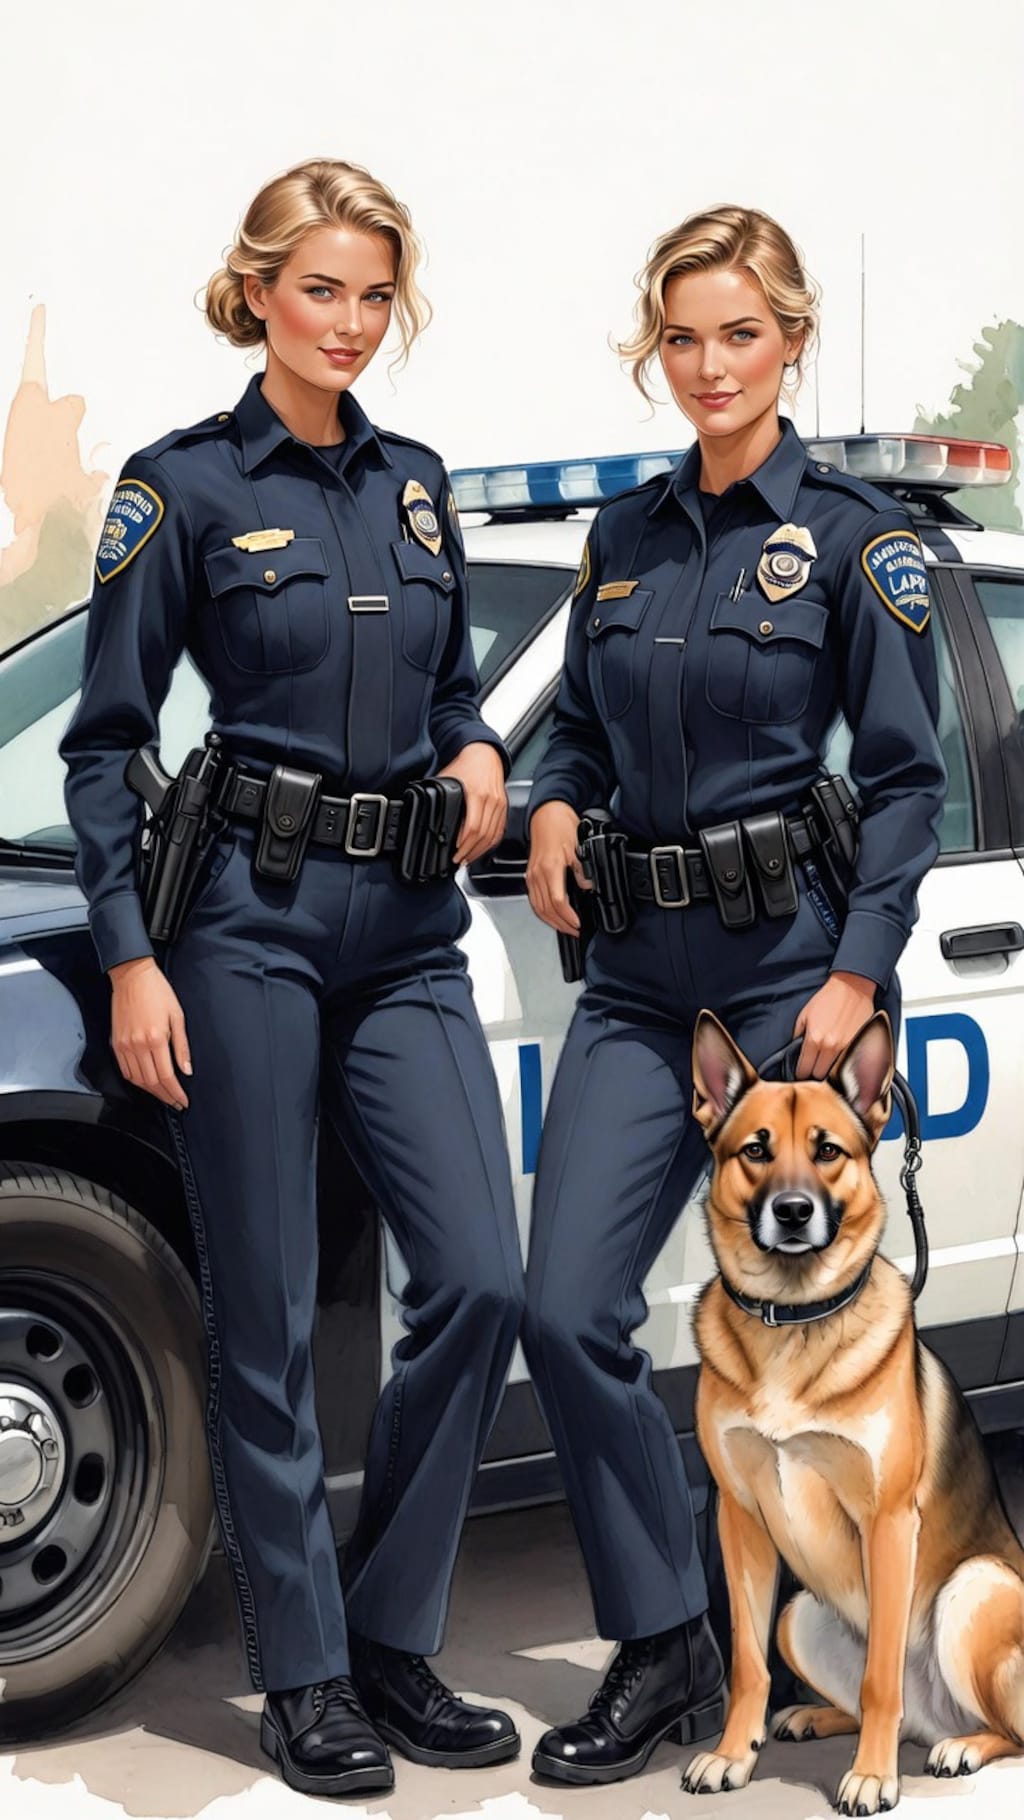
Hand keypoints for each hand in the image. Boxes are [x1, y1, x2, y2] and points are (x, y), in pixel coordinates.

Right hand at [108, 956, 192, 1109]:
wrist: (132, 976)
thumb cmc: (158, 991)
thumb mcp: (177, 1016)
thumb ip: (182, 1046)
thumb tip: (187, 1070)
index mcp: (156, 1038)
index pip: (166, 1076)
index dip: (175, 1093)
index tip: (183, 1101)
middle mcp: (138, 1045)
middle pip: (151, 1082)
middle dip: (165, 1096)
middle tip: (175, 1102)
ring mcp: (124, 1045)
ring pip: (137, 1079)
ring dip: (151, 1092)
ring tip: (163, 1096)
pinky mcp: (115, 1043)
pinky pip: (124, 1070)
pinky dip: (135, 1081)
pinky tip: (146, 1083)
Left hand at [436, 742, 507, 864]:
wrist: (484, 754)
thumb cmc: (466, 765)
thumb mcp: (448, 779)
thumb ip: (440, 797)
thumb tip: (427, 812)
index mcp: (477, 794)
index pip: (472, 827)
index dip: (464, 844)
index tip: (455, 853)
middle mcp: (491, 801)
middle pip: (483, 835)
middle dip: (470, 852)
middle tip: (459, 860)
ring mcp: (500, 805)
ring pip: (492, 836)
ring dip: (480, 850)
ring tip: (468, 858)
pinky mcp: (504, 808)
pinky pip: (499, 831)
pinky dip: (490, 843)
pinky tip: (481, 849)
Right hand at [526, 800, 591, 934]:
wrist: (546, 814)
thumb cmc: (560, 826)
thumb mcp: (578, 846)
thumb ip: (582, 869)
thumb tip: (587, 887)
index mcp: (550, 868)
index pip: (558, 901)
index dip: (568, 916)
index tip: (578, 923)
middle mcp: (538, 874)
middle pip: (546, 909)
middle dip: (561, 924)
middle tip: (574, 931)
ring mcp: (532, 875)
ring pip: (538, 907)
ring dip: (551, 921)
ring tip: (564, 928)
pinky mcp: (530, 875)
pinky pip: (533, 899)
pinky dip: (542, 912)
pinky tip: (550, 916)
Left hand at [792, 970, 877, 1078]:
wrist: (852, 987)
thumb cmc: (828, 998)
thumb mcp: (804, 1015)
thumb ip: (798, 1035)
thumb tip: (795, 1051)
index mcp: (815, 1039)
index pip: (804, 1069)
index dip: (800, 1073)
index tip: (800, 1072)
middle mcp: (831, 1046)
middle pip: (819, 1075)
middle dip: (814, 1074)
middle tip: (813, 1068)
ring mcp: (848, 1048)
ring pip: (836, 1072)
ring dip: (829, 1071)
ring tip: (826, 1065)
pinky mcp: (861, 1046)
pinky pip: (850, 1064)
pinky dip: (844, 1064)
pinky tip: (840, 1060)